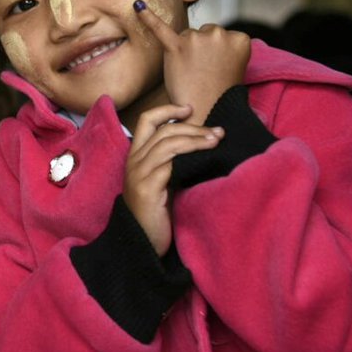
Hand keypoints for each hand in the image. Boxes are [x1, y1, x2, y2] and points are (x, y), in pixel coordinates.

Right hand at [124, 103, 223, 255]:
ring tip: (216, 140)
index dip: (168, 110)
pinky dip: (189, 156)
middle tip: (217, 132)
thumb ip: (172, 162)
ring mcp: (139, 174)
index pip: (147, 121)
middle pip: (164, 130)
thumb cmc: (156, 212)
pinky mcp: (147, 188)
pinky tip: (205, 158)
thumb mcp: (163, 181)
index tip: (190, 109)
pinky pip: (170, 164)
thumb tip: (202, 142)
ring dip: (196, 139)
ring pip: (168, 144)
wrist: (142, 242)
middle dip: (193, 127)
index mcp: (135, 156)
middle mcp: (134, 161)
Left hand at [133, 4, 250, 122]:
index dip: (214, 54)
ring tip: (190, 74)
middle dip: (200, 50)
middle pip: (203, 33)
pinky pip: (161, 29)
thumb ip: (225, 48)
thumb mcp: (234, 66)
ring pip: (187, 35)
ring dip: (185, 51)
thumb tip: (207, 37)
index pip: (220, 36)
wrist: (208, 114)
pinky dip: (148, 17)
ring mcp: (197, 39)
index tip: (216, 69)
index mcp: (240, 38)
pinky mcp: (177, 48)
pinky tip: (138, 6)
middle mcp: (220, 33)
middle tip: (201, 74)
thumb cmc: (219, 93)